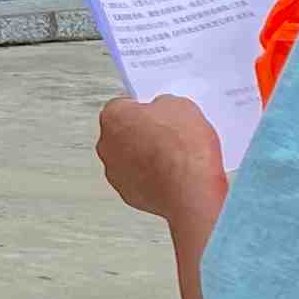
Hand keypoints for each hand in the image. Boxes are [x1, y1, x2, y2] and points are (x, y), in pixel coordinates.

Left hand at [96, 95, 228, 223]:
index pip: (124, 106)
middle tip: (170, 136)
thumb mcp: (181, 106)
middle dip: (144, 134)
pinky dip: (153, 179)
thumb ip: (164, 104)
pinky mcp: (128, 194)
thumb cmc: (182, 149)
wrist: (192, 188)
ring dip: (147, 158)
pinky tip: (173, 176)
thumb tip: (166, 110)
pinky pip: (139, 181)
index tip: (159, 113)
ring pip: (130, 159)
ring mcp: (115, 172)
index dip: (146, 109)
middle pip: (124, 133)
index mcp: (113, 116)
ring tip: (176, 158)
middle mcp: (107, 145)